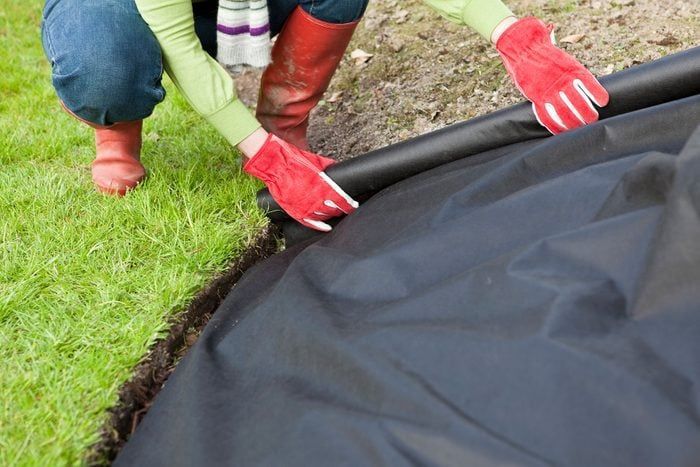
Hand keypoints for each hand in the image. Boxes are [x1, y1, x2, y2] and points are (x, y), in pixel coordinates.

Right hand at [243, 133, 357, 230]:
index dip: (349, 204)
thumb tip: (336, 169)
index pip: (341, 199)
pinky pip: (310, 223)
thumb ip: (328, 167)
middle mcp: (316, 199)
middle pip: (334, 209)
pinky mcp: (295, 211)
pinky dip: (320, 226)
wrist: (275, 166)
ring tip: (336, 213)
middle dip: (341, 209)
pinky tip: (326, 227)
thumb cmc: (295, 161)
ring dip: (331, 215)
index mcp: (323, 186)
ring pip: (324, 216)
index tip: (353, 205)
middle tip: (346, 209)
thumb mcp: (316, 161)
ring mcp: (305, 207)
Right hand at [495, 17, 608, 133]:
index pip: (589, 84)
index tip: (604, 102)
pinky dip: (554, 125)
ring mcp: (548, 90)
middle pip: (579, 102)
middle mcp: (561, 81)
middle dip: (588, 114)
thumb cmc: (546, 55)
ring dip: (574, 122)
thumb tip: (586, 86)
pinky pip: (546, 115)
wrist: (525, 49)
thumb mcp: (565, 59)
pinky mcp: (536, 97)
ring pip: (564, 112)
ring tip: (580, 128)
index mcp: (571, 69)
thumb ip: (574, 73)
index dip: (597, 94)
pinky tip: (560, 131)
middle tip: (593, 120)